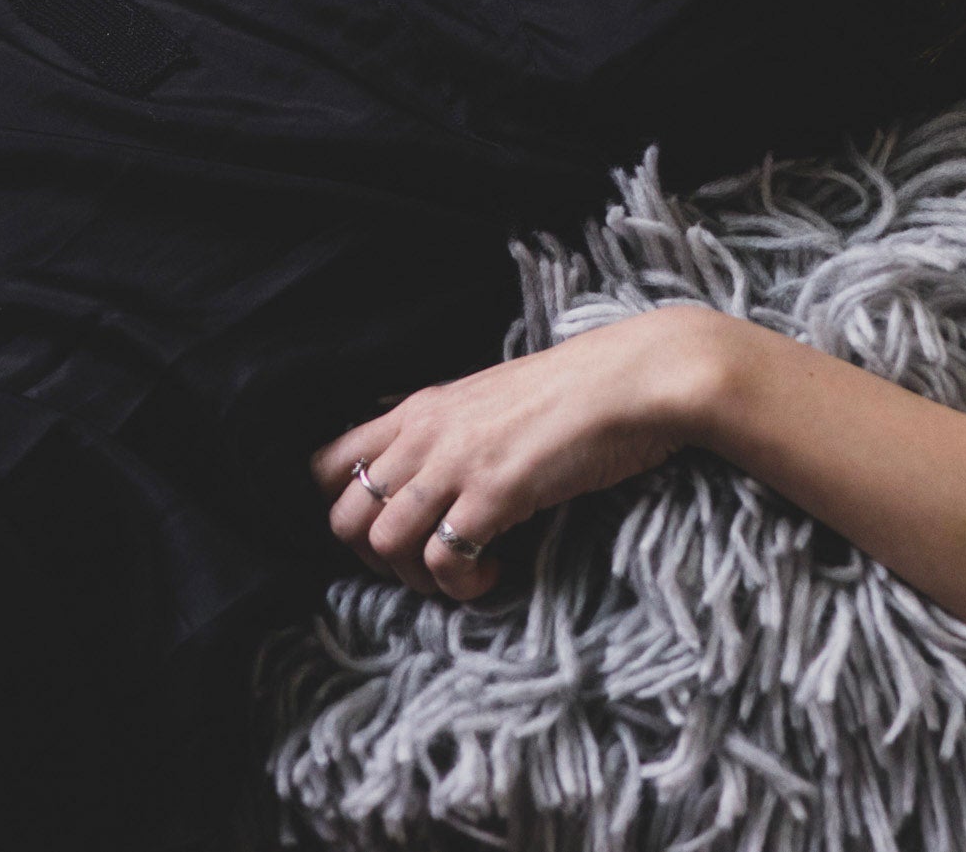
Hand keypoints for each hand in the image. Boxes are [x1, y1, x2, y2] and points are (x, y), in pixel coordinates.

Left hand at [309, 305, 731, 600]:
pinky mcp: (494, 492)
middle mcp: (425, 432)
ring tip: (465, 573)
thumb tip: (428, 481)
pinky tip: (495, 573)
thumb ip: (450, 430)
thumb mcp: (491, 399)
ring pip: (384, 544)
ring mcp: (456, 461)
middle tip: (426, 563)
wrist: (637, 380)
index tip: (391, 529)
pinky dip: (462, 585)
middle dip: (375, 558)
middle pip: (344, 517)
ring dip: (419, 578)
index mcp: (419, 408)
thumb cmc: (577, 393)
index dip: (344, 509)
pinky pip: (443, 562)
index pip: (328, 464)